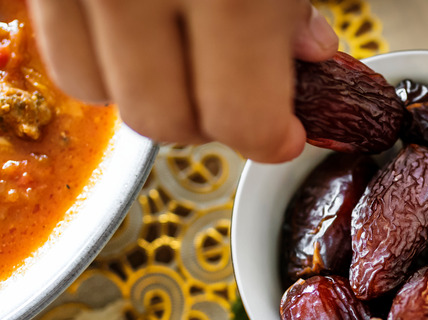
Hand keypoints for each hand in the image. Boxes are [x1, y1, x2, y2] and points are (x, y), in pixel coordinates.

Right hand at [26, 0, 337, 162]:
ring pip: (97, 91)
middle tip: (237, 91)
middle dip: (208, 120)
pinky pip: (58, 47)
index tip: (284, 135)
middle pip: (162, 120)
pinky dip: (101, 53)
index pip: (238, 118)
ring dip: (147, 89)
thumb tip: (310, 54)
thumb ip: (294, 8)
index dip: (269, 139)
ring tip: (181, 50)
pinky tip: (139, 26)